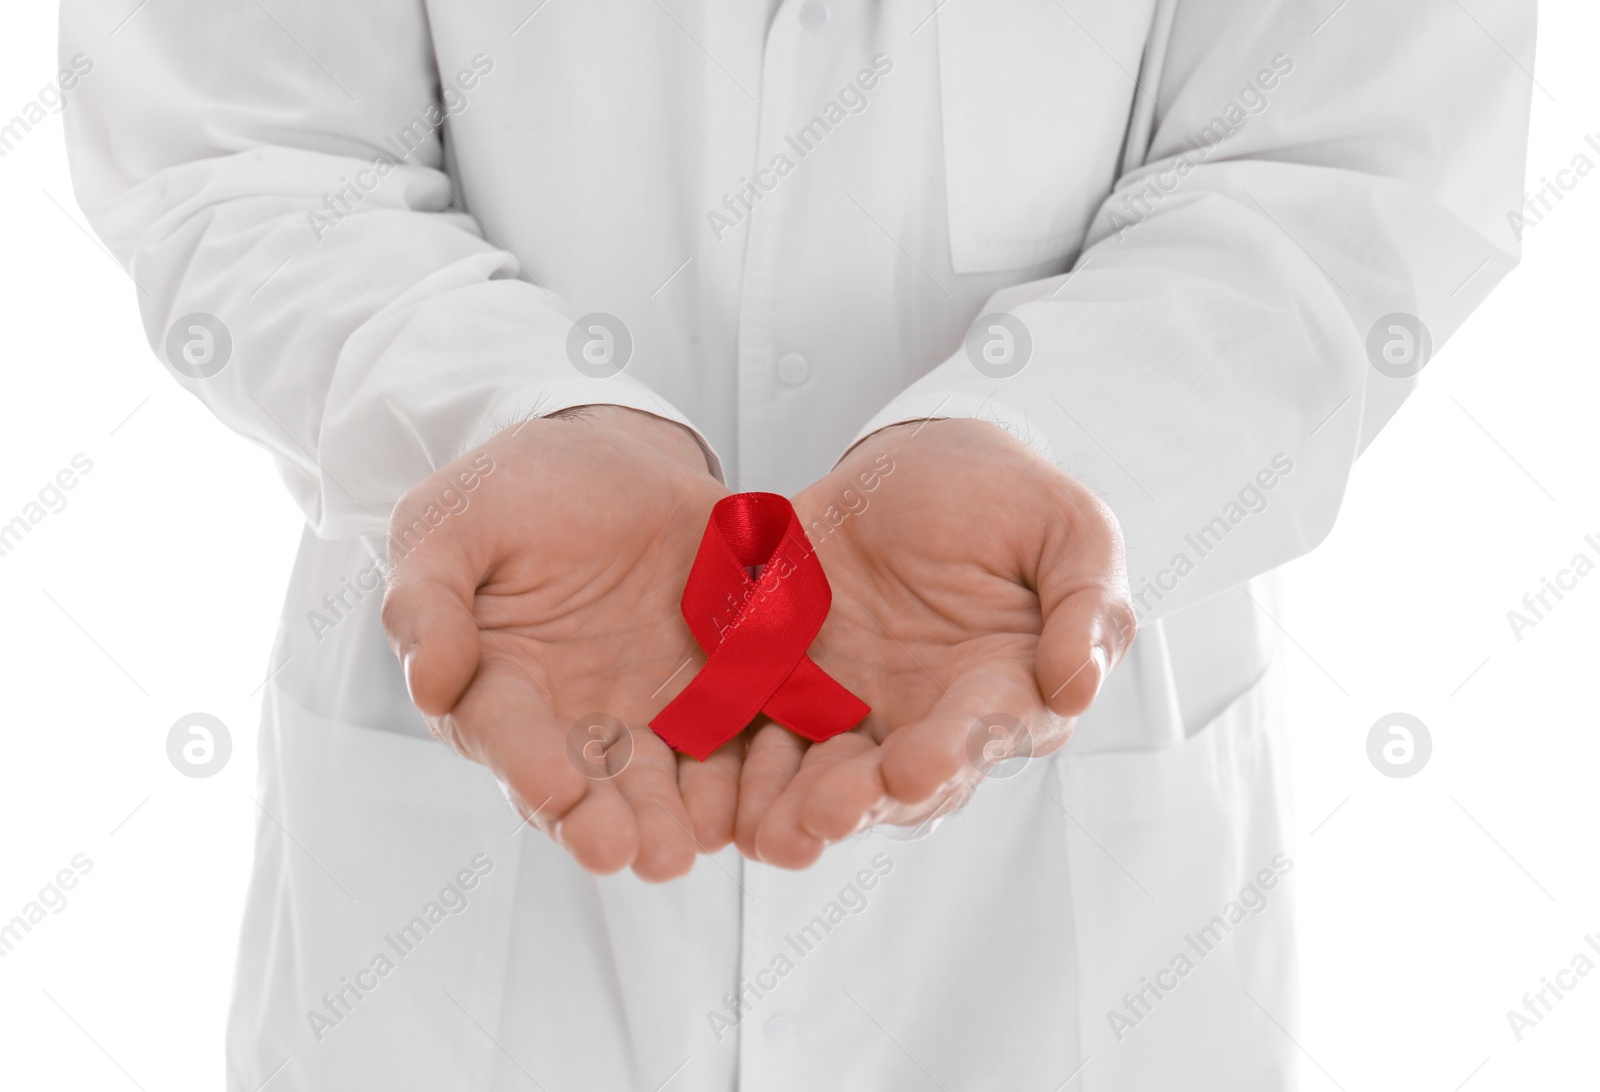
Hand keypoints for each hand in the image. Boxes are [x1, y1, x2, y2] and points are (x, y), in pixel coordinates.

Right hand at [381, 406, 739, 879]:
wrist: (616, 459)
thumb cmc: (515, 493)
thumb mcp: (451, 523)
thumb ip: (430, 599)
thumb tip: (430, 685)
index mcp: (498, 688)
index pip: (508, 738)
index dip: (530, 768)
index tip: (557, 795)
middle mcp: (574, 720)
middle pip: (590, 786)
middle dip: (613, 823)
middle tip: (641, 857)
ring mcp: (651, 711)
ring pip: (665, 781)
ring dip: (679, 818)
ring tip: (696, 846)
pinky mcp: (720, 690)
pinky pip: (739, 736)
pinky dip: (748, 771)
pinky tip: (761, 797)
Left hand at [735, 418, 1136, 866]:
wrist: (912, 462)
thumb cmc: (1005, 497)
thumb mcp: (1070, 528)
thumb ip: (1087, 604)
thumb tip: (1078, 687)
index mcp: (1008, 686)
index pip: (984, 731)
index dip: (952, 753)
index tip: (917, 770)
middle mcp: (933, 717)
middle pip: (900, 779)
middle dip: (863, 801)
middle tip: (827, 816)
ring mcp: (861, 709)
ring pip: (832, 776)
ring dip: (802, 807)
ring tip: (772, 832)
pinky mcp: (794, 688)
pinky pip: (767, 736)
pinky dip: (747, 767)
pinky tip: (724, 790)